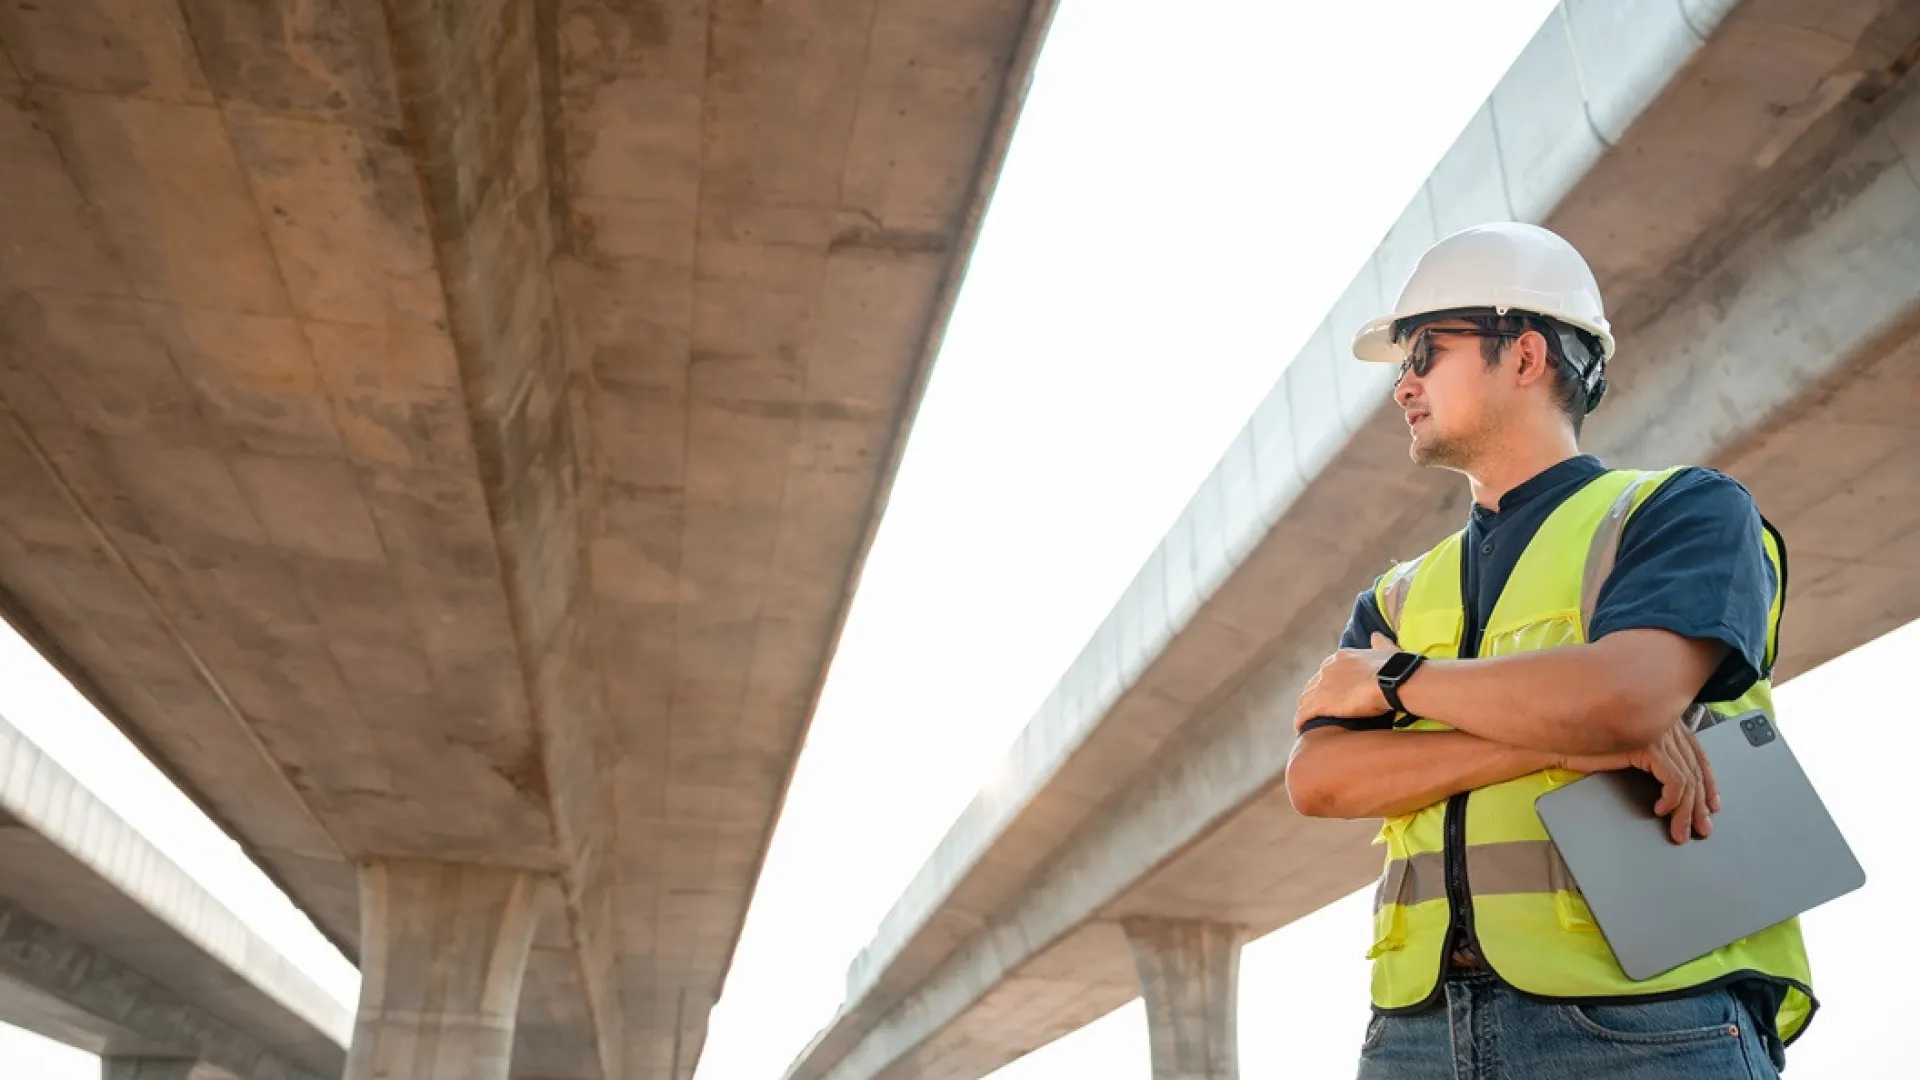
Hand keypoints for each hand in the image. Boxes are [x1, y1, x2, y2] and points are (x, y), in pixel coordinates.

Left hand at [1293, 632, 1398, 730]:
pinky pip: (1305, 713)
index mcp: (1341, 657)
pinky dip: (1302, 720)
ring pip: (1306, 699)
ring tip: (1308, 722)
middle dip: (1314, 696)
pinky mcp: (1322, 702)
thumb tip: (1376, 635)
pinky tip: (1302, 728)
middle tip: (1317, 710)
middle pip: (1313, 684)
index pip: (1327, 671)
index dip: (1327, 683)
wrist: (1393, 679)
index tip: (1331, 693)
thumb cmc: (1394, 667)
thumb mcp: (1386, 650)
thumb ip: (1380, 643)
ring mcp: (1323, 685)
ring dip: (1306, 709)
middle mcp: (1328, 668)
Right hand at [1562, 718, 1720, 844]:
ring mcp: (1660, 734)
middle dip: (1699, 804)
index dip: (1708, 783)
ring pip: (1687, 780)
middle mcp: (1668, 726)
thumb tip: (1678, 791)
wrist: (1565, 735)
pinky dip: (1672, 800)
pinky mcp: (1650, 746)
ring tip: (1679, 831)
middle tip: (1700, 829)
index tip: (1711, 806)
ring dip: (1685, 811)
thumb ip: (1656, 761)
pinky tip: (1661, 811)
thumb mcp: (1632, 753)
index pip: (1698, 756)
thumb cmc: (1590, 743)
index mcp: (1667, 725)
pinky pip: (1674, 780)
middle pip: (1696, 770)